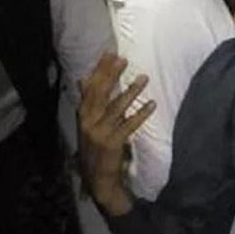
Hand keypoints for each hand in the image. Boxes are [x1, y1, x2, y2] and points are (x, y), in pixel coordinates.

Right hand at [77, 53, 155, 215]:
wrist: (98, 180)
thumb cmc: (96, 148)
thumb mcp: (88, 124)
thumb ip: (88, 101)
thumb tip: (84, 78)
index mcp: (83, 115)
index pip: (90, 88)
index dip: (100, 70)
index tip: (109, 53)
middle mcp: (88, 122)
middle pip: (100, 94)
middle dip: (111, 75)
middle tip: (123, 59)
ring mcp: (99, 133)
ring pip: (116, 108)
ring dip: (131, 92)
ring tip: (144, 78)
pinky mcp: (112, 143)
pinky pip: (128, 126)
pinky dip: (140, 115)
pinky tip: (151, 105)